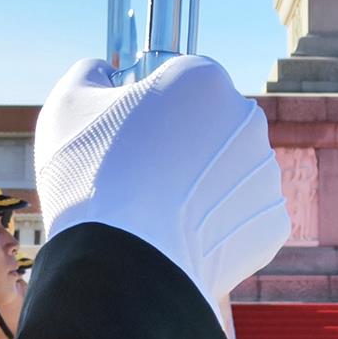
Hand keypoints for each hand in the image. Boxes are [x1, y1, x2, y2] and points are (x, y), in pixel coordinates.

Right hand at [34, 55, 289, 318]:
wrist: (121, 266)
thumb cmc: (90, 176)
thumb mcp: (67, 105)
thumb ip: (89, 74)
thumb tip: (104, 71)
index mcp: (203, 77)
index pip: (178, 80)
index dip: (148, 105)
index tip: (125, 135)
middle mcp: (246, 117)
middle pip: (208, 124)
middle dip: (180, 144)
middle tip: (138, 176)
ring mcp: (264, 173)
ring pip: (226, 171)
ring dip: (199, 185)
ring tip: (157, 212)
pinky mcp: (271, 223)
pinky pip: (239, 216)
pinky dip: (215, 226)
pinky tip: (180, 237)